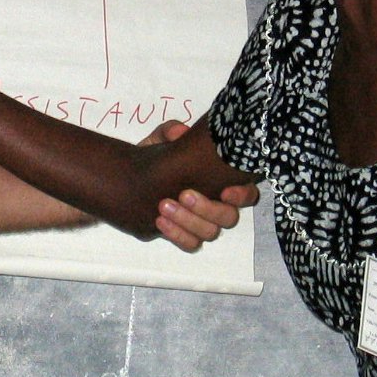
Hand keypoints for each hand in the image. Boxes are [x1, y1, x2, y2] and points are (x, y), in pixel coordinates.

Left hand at [140, 120, 259, 251]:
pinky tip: (159, 221)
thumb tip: (179, 132)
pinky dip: (177, 235)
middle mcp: (216, 204)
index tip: (224, 191)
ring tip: (163, 206)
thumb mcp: (159, 141)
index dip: (241, 195)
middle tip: (184, 194)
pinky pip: (191, 244)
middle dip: (208, 208)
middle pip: (229, 217)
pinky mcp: (184, 235)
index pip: (246, 192)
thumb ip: (169, 132)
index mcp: (220, 180)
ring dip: (188, 221)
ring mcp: (201, 222)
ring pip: (210, 232)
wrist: (130, 180)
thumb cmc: (155, 159)